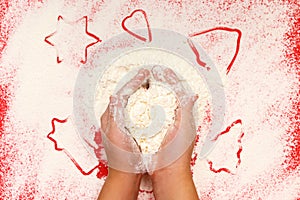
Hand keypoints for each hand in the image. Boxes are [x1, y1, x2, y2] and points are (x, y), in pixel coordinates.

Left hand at [100, 68, 149, 172]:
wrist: (126, 173)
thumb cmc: (122, 157)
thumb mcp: (116, 133)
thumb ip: (114, 115)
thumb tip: (115, 96)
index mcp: (110, 116)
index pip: (122, 93)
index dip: (133, 81)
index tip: (144, 73)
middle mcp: (114, 117)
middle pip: (125, 94)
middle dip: (136, 82)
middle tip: (147, 74)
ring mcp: (121, 122)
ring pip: (130, 100)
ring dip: (139, 90)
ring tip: (148, 82)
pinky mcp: (128, 128)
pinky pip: (134, 109)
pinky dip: (142, 101)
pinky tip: (149, 101)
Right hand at [150, 66, 198, 199]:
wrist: (166, 172)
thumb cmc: (178, 152)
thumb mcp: (184, 127)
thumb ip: (186, 110)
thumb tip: (193, 94)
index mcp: (181, 116)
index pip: (176, 93)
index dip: (169, 81)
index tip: (162, 70)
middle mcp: (171, 119)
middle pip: (165, 97)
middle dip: (158, 84)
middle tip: (150, 73)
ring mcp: (160, 126)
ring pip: (154, 105)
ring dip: (149, 94)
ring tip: (142, 84)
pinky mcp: (150, 132)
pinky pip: (145, 116)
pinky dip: (141, 107)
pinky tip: (135, 103)